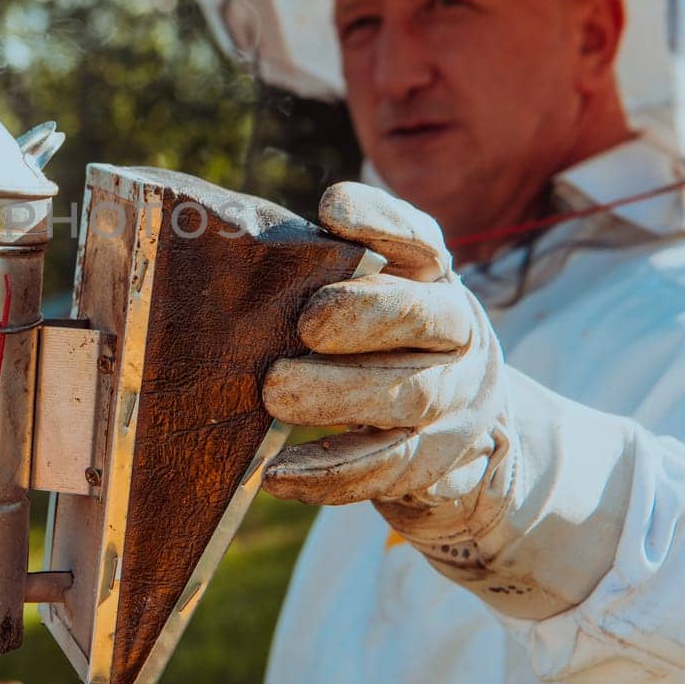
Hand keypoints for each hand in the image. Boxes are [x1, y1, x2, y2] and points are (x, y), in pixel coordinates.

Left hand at [262, 181, 504, 512]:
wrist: (458, 429)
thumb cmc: (381, 343)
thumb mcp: (370, 298)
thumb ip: (321, 272)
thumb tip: (226, 243)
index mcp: (433, 279)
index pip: (419, 240)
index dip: (381, 221)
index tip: (332, 208)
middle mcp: (455, 335)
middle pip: (426, 319)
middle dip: (366, 315)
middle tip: (306, 324)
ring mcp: (455, 402)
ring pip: (409, 398)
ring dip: (340, 397)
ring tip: (275, 394)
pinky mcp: (435, 463)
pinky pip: (386, 471)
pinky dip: (329, 475)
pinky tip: (277, 474)